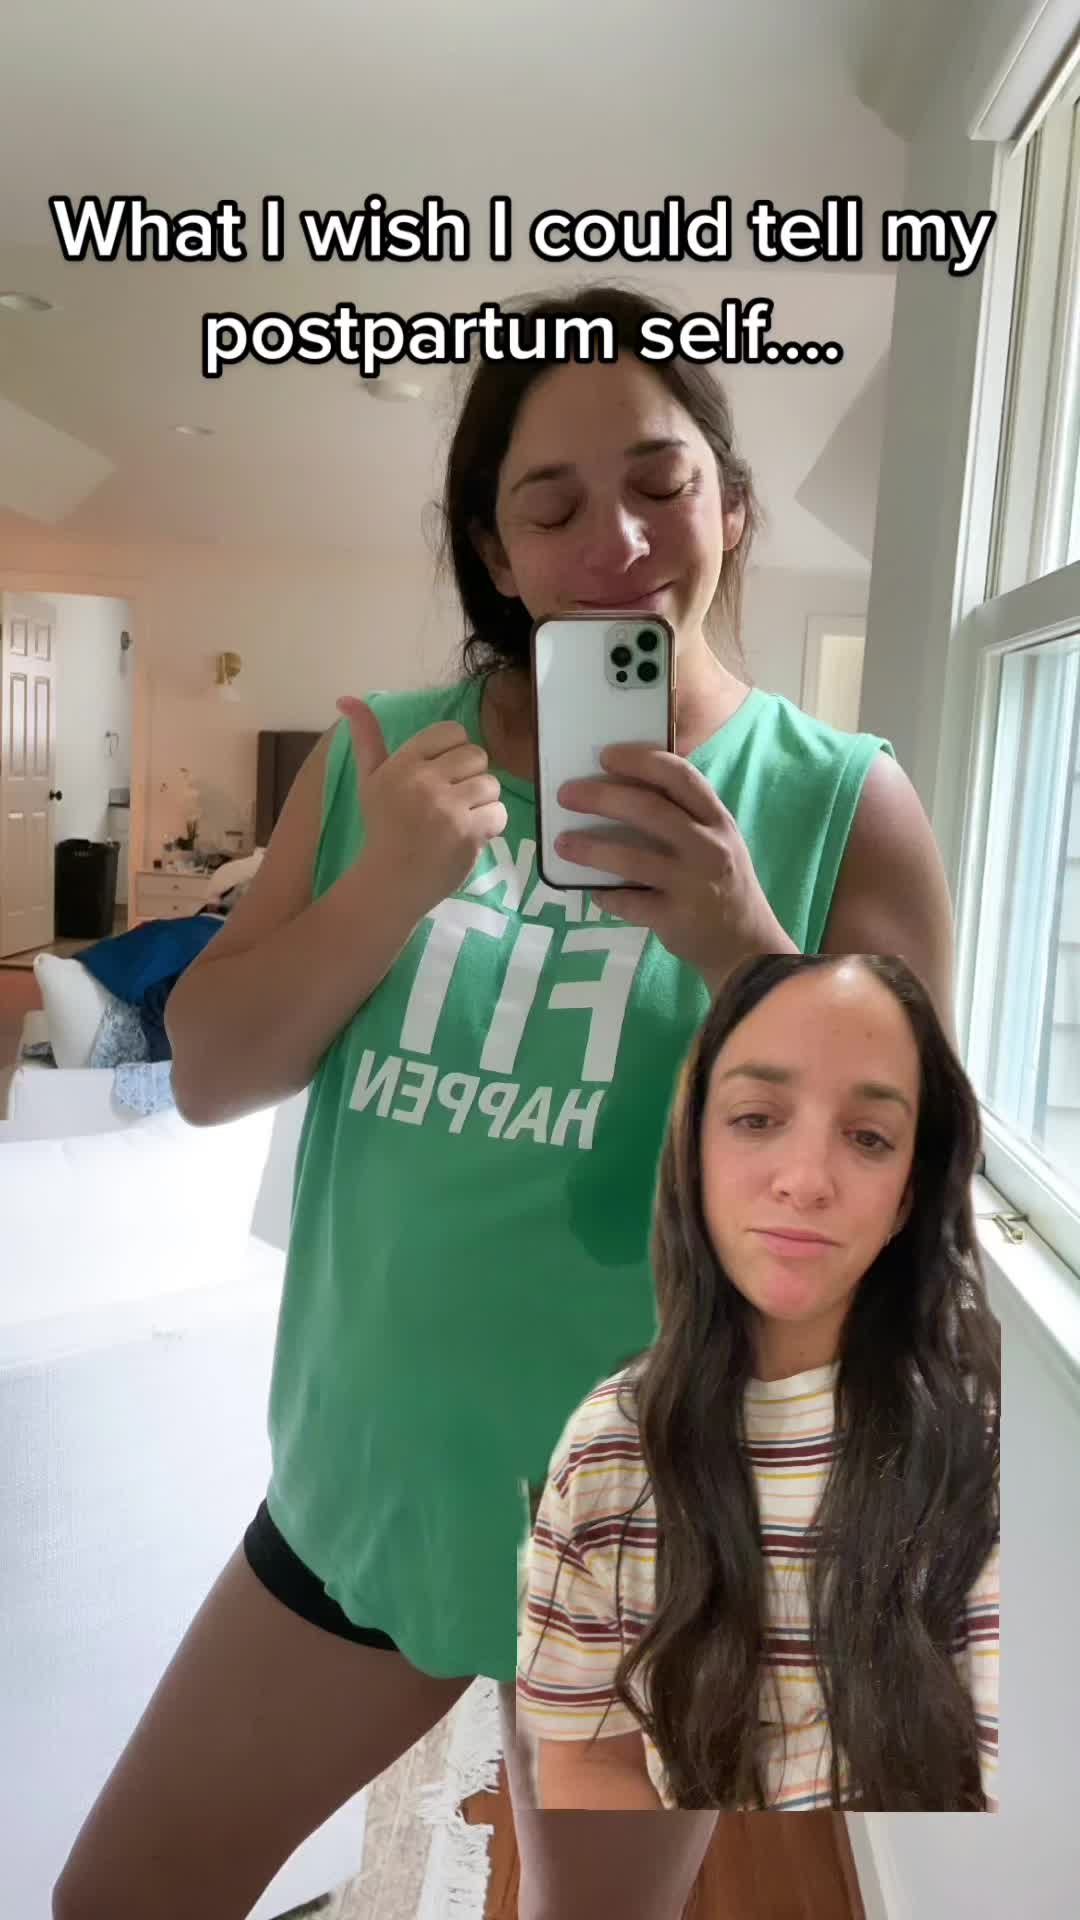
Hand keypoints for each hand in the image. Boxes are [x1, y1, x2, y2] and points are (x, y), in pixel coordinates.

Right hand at [338, 698, 507, 915]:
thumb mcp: (370, 779)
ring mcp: (447, 808)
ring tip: (462, 818)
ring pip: (491, 783)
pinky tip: (470, 835)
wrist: (390, 881)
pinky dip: (491, 825)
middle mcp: (425, 781)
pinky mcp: (467, 833)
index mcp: (404, 763)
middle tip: (453, 800)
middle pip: (477, 755)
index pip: (452, 731)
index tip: (443, 775)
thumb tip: (347, 698)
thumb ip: (367, 737)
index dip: (455, 752)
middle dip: (470, 777)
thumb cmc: (382, 828)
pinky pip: (498, 811)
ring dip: (482, 802)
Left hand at [556, 743, 795, 987]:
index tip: (606, 756)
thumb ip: (685, 817)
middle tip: (566, 794)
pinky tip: (593, 892)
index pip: (680, 777)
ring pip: (632, 859)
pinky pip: (629, 903)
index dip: (640, 761)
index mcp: (717, 820)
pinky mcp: (676, 918)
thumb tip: (621, 792)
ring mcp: (693, 884)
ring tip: (562, 843)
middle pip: (649, 810)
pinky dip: (605, 896)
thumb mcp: (718, 841)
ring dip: (590, 848)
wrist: (747, 946)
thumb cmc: (723, 884)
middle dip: (601, 797)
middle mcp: (709, 847)